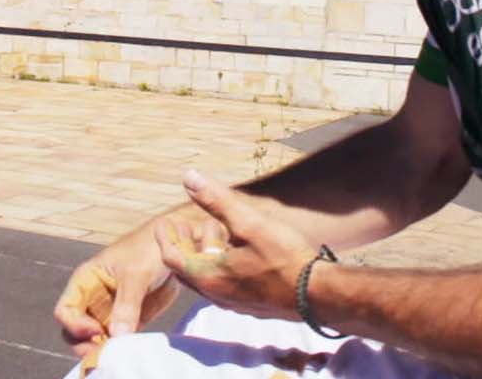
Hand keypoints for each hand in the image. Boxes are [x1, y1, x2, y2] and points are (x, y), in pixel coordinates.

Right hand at [53, 225, 182, 359]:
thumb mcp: (136, 273)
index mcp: (86, 281)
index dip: (75, 325)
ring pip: (95, 339)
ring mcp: (110, 312)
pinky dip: (122, 349)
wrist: (175, 245)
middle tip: (108, 350)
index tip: (97, 331)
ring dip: (104, 350)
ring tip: (122, 351)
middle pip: (75, 332)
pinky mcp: (129, 320)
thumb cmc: (148, 248)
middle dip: (86, 345)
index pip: (65, 310)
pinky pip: (118, 340)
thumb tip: (117, 335)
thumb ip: (126, 303)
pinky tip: (132, 348)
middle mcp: (93, 300)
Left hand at [155, 169, 315, 320]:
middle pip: (187, 270)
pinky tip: (233, 254)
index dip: (165, 238)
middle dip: (181, 246)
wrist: (319, 296)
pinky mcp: (249, 306)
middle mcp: (216, 295)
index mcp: (210, 276)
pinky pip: (222, 286)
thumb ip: (216, 201)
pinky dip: (217, 267)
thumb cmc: (285, 258)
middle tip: (179, 226)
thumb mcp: (249, 224)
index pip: (172, 258)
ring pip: (205, 279)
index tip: (162, 223)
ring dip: (200, 256)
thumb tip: (188, 177)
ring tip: (207, 234)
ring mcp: (234, 303)